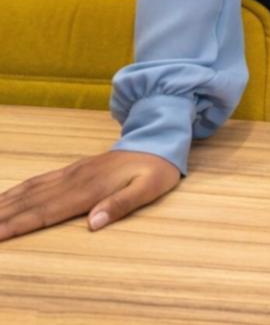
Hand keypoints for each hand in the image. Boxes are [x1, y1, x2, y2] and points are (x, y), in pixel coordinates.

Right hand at [0, 149, 180, 241]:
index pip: (47, 212)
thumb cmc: (156, 169)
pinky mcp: (71, 171)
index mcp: (90, 189)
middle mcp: (74, 181)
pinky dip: (16, 192)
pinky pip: (37, 182)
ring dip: (3, 204)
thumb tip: (93, 223)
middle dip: (1, 217)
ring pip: (29, 191)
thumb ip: (122, 204)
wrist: (158, 141)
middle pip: (30, 203)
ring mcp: (70, 174)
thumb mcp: (150, 188)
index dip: (19, 224)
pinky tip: (4, 199)